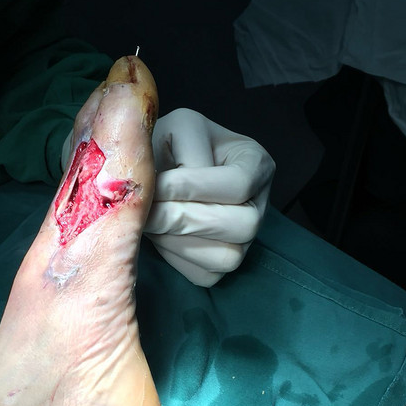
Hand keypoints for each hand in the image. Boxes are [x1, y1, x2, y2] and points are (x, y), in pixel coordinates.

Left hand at [145, 109, 274, 285]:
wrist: (162, 168)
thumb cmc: (173, 144)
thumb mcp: (180, 129)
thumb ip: (182, 155)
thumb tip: (167, 194)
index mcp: (256, 163)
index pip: (238, 184)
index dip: (193, 188)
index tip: (157, 184)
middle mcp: (259, 205)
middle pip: (242, 226)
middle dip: (186, 220)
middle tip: (147, 211)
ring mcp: (245, 240)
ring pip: (226, 258)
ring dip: (178, 242)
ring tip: (151, 221)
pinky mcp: (222, 265)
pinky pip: (205, 276)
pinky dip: (176, 259)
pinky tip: (159, 236)